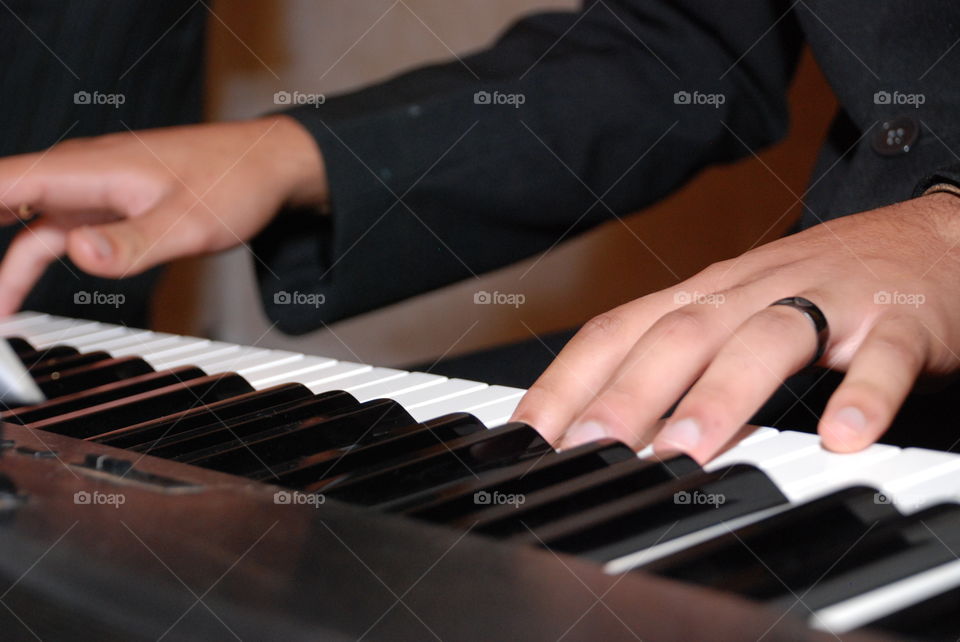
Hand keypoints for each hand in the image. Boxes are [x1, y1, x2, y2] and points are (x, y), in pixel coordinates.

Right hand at [0, 116, 326, 314]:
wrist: (268, 164)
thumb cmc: (234, 182)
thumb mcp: (188, 222)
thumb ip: (132, 243)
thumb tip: (78, 253)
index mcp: (88, 169)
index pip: (2, 184)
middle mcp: (80, 175)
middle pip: (3, 202)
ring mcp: (92, 191)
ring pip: (28, 227)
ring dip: (3, 267)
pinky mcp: (108, 206)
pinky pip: (56, 233)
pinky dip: (31, 261)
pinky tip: (20, 291)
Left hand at [511, 193, 959, 462]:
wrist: (927, 238)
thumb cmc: (815, 286)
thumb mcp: (734, 313)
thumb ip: (675, 365)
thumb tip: (601, 431)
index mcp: (704, 295)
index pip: (618, 330)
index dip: (567, 380)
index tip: (525, 436)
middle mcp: (752, 292)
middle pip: (679, 334)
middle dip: (626, 395)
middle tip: (586, 451)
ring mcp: (826, 300)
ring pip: (766, 339)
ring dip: (721, 395)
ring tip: (686, 451)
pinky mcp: (898, 320)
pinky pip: (881, 357)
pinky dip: (861, 396)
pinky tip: (843, 438)